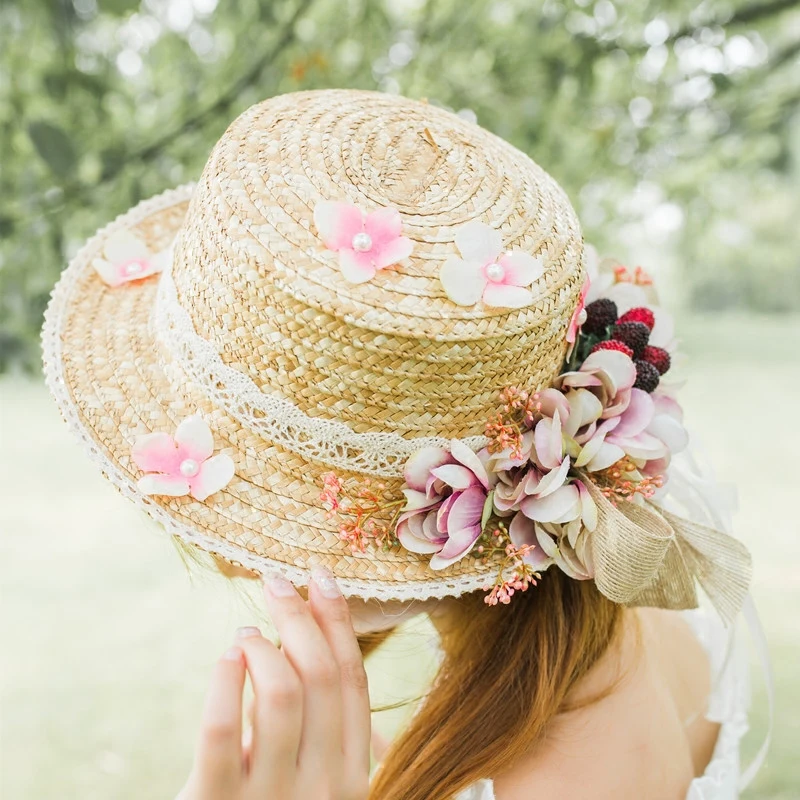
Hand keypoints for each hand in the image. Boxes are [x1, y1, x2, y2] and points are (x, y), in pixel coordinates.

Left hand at [178, 567, 370, 799]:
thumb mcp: (314, 782)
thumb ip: (325, 731)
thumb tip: (320, 637)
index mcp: (354, 776)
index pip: (354, 681)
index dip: (339, 622)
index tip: (322, 579)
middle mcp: (325, 789)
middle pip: (322, 677)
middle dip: (302, 617)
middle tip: (278, 582)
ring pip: (281, 695)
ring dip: (264, 647)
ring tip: (246, 632)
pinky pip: (223, 731)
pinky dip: (226, 681)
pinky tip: (227, 658)